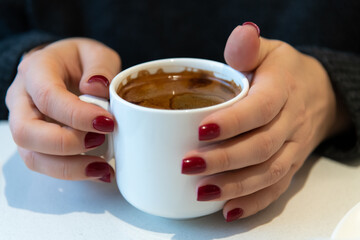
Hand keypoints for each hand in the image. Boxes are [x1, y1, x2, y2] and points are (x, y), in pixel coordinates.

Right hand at [5, 38, 120, 181]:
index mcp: (36, 70)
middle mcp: (22, 99)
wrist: (65, 70)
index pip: (47, 96)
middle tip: (100, 141)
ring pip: (32, 156)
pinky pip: (46, 164)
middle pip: (26, 132)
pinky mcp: (36, 143)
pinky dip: (72, 172)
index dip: (77, 114)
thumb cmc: (80, 62)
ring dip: (69, 167)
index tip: (107, 122)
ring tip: (103, 168)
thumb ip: (100, 66)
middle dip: (66, 144)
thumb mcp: (96, 53)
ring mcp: (25, 123)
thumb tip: (96, 89)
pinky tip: (99, 170)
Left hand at [182, 23, 349, 220]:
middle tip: (188, 165)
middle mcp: (292, 122)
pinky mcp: (292, 165)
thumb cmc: (283, 72)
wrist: (318, 94)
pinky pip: (277, 188)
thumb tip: (241, 32)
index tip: (201, 131)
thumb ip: (248, 47)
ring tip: (201, 192)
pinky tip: (228, 209)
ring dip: (235, 186)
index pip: (261, 108)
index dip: (233, 122)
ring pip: (269, 172)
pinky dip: (253, 202)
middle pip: (262, 146)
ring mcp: (294, 147)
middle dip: (224, 159)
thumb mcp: (269, 51)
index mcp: (283, 89)